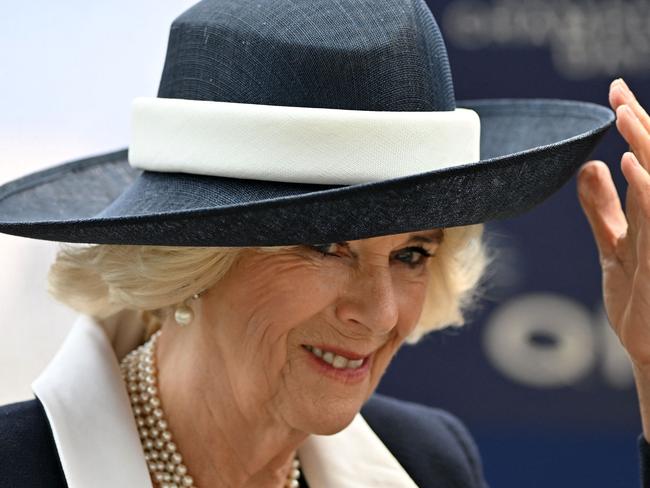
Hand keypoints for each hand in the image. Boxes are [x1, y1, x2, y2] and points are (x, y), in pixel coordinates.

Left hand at [577, 79, 649, 369]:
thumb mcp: (614, 246)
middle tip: (617, 94)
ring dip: (646, 146)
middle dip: (642, 125)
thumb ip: (601, 207)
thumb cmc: (639, 302)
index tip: (614, 93)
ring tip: (625, 114)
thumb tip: (590, 164)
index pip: (646, 159)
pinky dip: (646, 189)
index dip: (636, 125)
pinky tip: (629, 165)